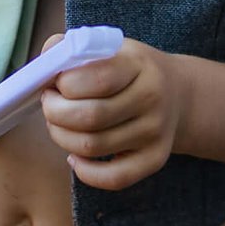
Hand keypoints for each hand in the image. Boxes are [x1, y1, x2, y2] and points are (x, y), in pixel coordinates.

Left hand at [41, 38, 185, 189]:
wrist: (180, 94)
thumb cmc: (131, 70)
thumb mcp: (109, 47)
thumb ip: (71, 48)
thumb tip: (45, 65)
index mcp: (138, 64)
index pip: (96, 79)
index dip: (64, 84)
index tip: (55, 83)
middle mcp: (152, 98)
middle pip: (90, 116)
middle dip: (55, 112)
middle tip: (49, 105)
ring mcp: (155, 132)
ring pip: (93, 146)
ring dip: (62, 137)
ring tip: (59, 125)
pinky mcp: (154, 159)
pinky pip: (114, 178)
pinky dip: (85, 172)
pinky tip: (75, 157)